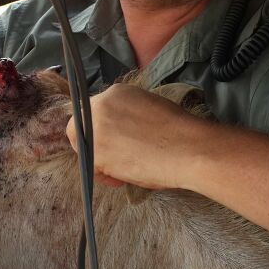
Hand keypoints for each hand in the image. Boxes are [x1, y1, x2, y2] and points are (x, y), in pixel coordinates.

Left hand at [66, 83, 205, 189]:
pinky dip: (105, 175)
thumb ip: (127, 115)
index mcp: (115, 92)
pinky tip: (124, 177)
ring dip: (100, 160)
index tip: (114, 140)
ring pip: (84, 147)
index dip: (101, 128)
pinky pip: (91, 167)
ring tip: (125, 169)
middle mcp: (100, 105)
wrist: (189, 148)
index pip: (94, 110)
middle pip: (80, 127)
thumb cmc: (178, 132)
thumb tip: (122, 130)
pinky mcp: (95, 152)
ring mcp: (95, 128)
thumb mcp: (148, 108)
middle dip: (92, 143)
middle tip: (112, 157)